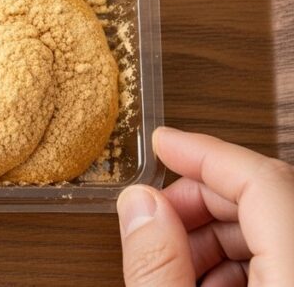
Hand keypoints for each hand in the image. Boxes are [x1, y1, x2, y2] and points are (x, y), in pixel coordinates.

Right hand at [117, 126, 293, 285]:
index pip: (263, 181)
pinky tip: (202, 282)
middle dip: (200, 199)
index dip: (206, 154)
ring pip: (272, 227)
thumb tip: (139, 205)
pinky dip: (239, 260)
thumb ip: (158, 264)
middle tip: (153, 215)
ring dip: (214, 233)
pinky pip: (284, 258)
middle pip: (267, 198)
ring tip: (170, 259)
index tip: (164, 145)